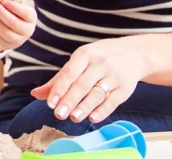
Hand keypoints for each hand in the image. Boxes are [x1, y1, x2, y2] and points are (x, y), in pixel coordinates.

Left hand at [0, 0, 35, 54]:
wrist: (7, 28)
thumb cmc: (11, 12)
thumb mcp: (10, 3)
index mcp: (31, 17)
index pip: (26, 13)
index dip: (15, 7)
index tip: (4, 1)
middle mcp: (27, 30)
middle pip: (15, 24)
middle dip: (2, 13)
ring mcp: (17, 40)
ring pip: (6, 32)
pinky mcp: (6, 45)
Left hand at [31, 36, 150, 123]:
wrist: (135, 53)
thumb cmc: (100, 58)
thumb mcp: (80, 61)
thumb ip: (59, 79)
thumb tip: (35, 94)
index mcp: (85, 55)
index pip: (69, 73)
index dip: (59, 88)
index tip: (50, 103)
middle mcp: (100, 63)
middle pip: (82, 85)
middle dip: (69, 100)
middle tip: (58, 114)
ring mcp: (114, 75)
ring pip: (97, 93)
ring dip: (84, 107)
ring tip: (73, 118)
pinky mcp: (125, 88)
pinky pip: (113, 100)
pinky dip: (103, 110)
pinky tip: (93, 118)